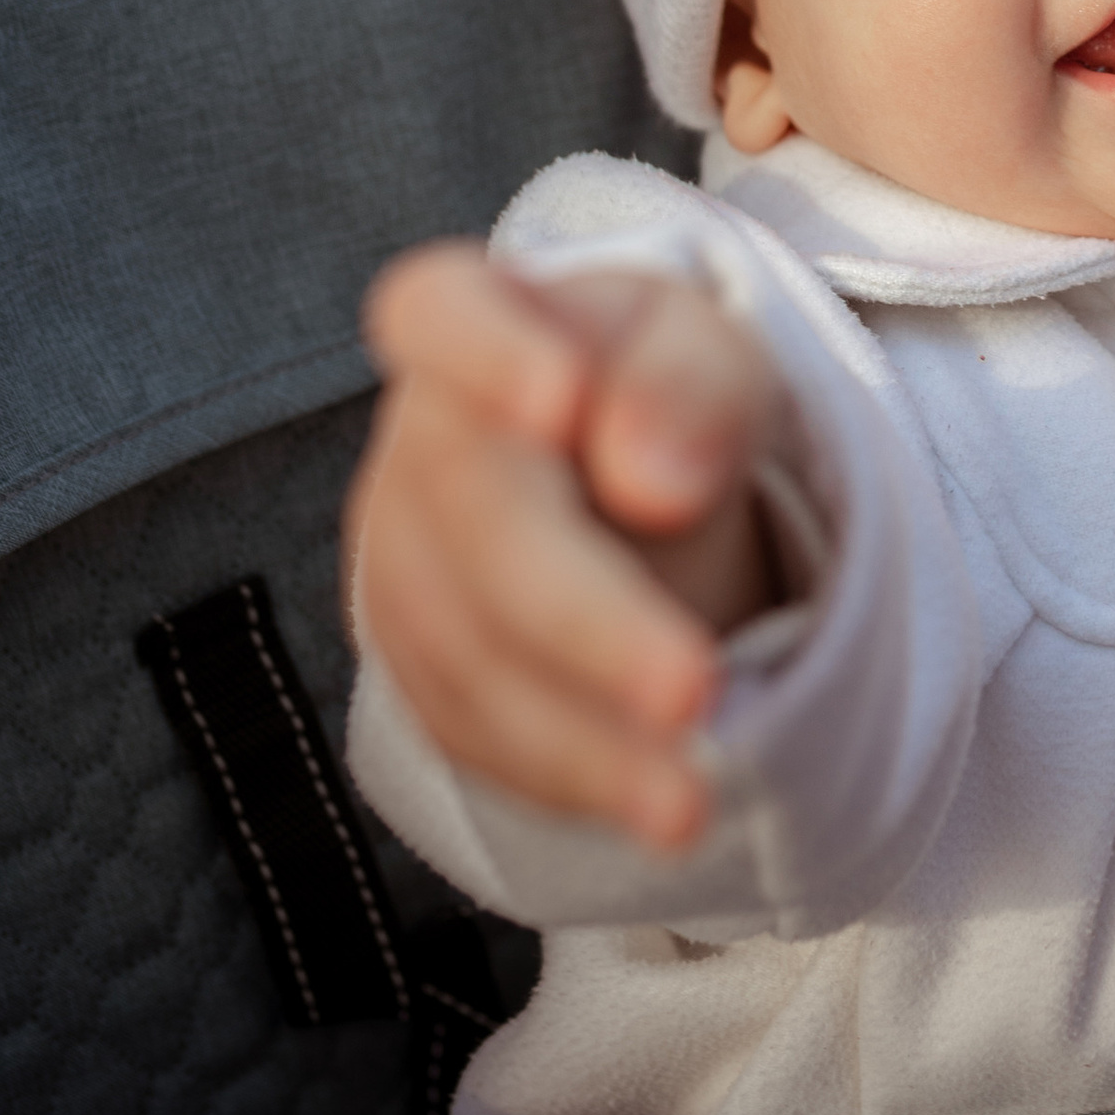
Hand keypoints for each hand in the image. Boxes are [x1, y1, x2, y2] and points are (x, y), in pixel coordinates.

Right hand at [347, 247, 787, 851]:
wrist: (634, 478)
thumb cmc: (663, 392)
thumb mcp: (710, 354)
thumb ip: (689, 388)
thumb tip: (651, 476)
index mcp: (471, 323)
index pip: (435, 312)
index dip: (485, 354)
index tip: (563, 400)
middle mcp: (416, 448)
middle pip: (476, 525)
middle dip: (584, 619)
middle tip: (692, 689)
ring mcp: (404, 570)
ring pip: (472, 659)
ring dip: (587, 740)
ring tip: (693, 794)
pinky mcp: (425, 675)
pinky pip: (482, 739)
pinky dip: (574, 779)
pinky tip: (655, 803)